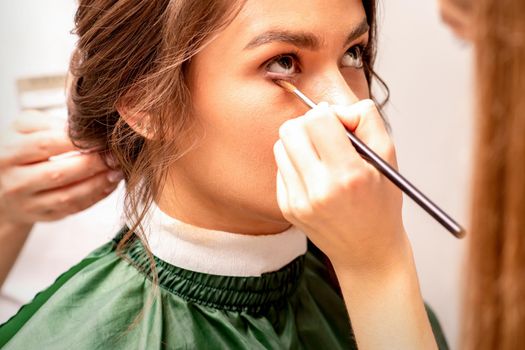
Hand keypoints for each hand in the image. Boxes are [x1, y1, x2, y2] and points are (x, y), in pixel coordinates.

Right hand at [0, 111, 122, 226]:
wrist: (4, 183)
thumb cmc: (21, 148)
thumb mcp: (25, 128)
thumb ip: (50, 124)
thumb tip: (83, 129)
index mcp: (9, 153)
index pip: (46, 144)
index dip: (77, 141)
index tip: (101, 137)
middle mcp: (15, 182)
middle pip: (58, 174)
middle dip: (92, 164)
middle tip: (115, 155)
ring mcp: (28, 204)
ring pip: (68, 196)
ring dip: (98, 184)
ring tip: (117, 171)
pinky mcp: (44, 216)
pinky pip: (74, 208)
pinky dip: (96, 196)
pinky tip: (110, 183)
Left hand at [274, 100, 437, 348]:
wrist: (367, 252)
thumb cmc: (381, 204)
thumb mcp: (388, 157)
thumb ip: (366, 120)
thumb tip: (334, 108)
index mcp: (348, 175)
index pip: (317, 119)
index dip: (328, 114)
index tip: (340, 126)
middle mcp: (319, 190)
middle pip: (291, 129)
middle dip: (308, 125)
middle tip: (326, 139)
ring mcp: (299, 202)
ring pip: (280, 146)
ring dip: (299, 144)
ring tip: (321, 158)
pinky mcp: (287, 208)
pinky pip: (279, 167)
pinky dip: (294, 164)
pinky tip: (314, 178)